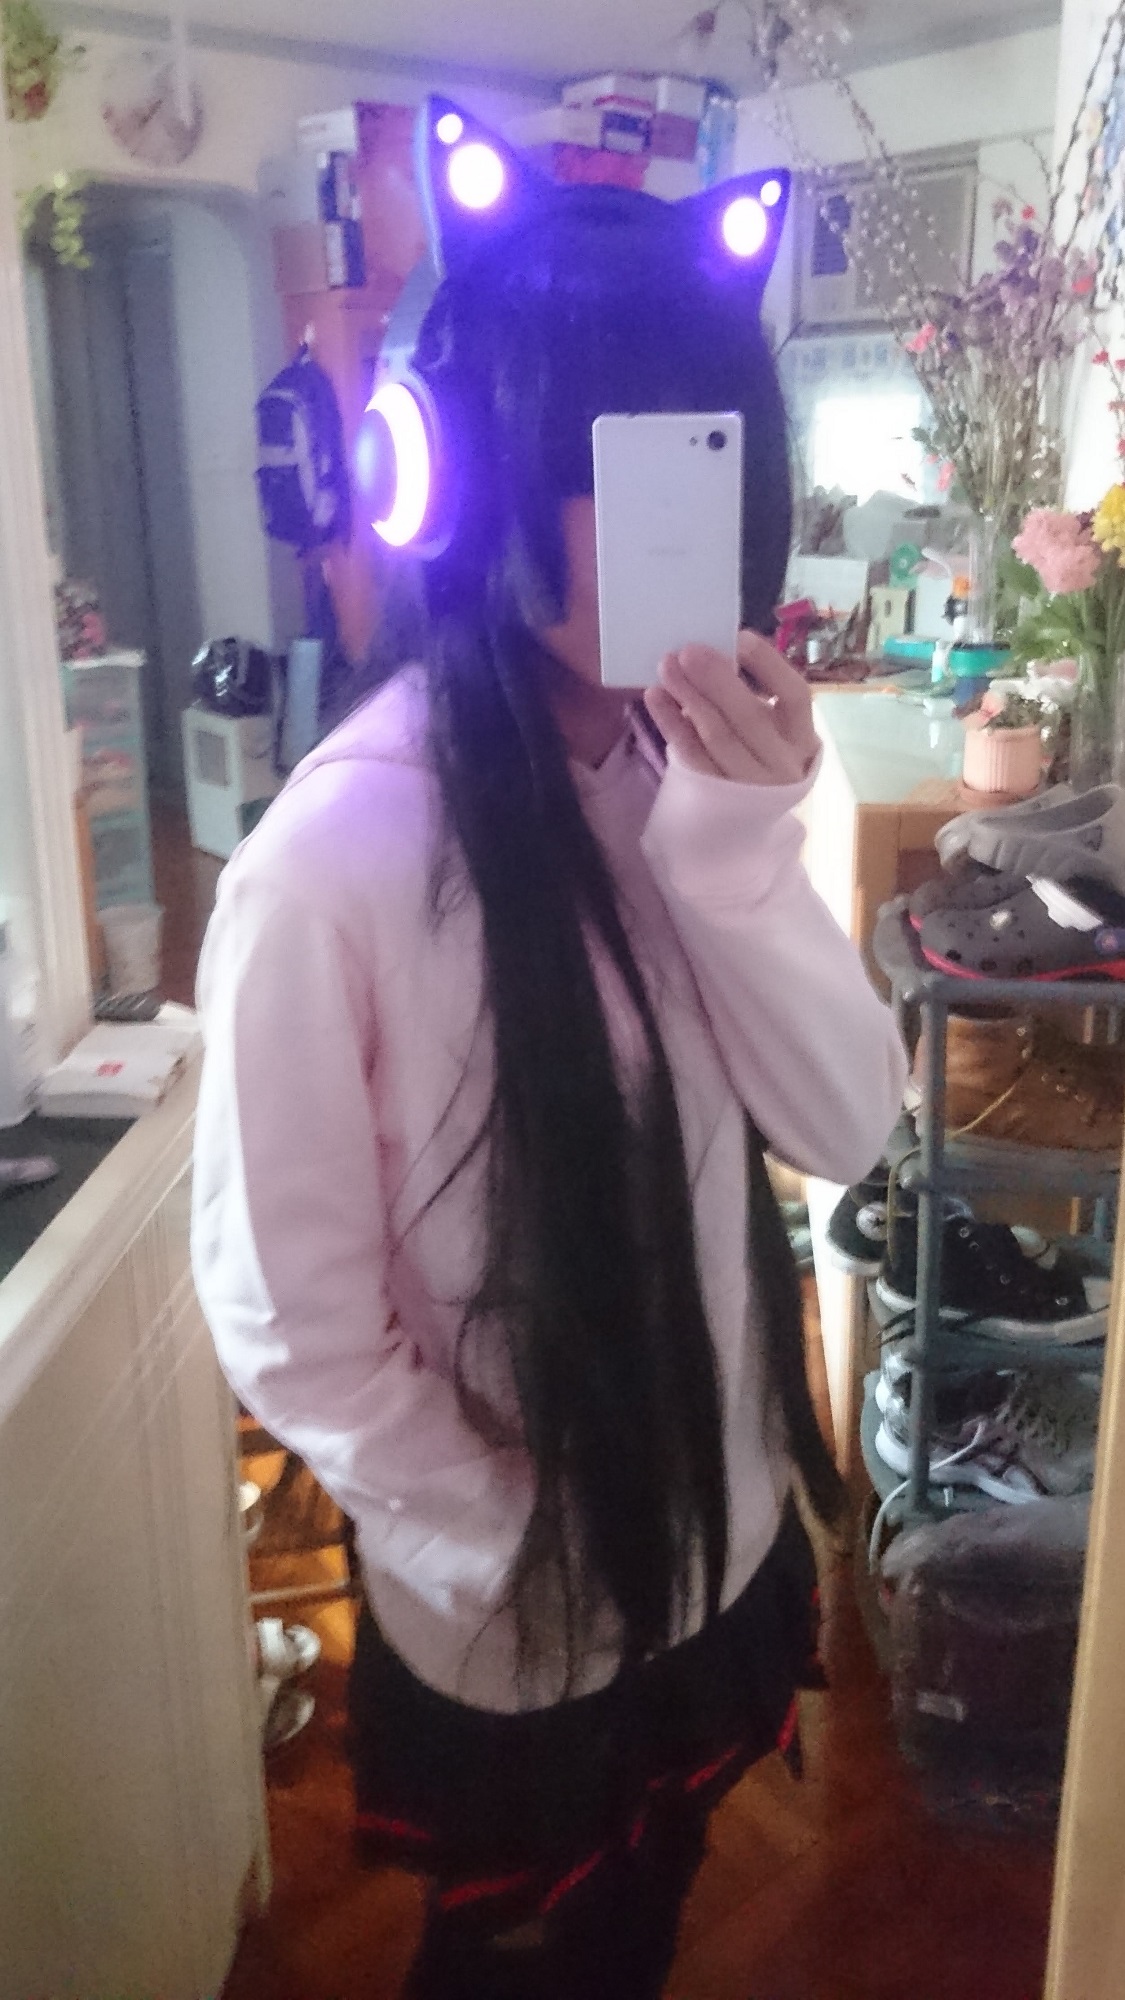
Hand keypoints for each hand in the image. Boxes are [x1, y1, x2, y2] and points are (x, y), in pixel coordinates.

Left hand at [643, 632, 818, 785]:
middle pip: (749, 717)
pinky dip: (672, 724)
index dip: (769, 665)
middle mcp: (782, 764)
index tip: (740, 637)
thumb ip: (752, 696)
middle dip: (717, 680)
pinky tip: (656, 697)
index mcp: (803, 738)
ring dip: (689, 697)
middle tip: (689, 651)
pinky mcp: (715, 798)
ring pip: (717, 736)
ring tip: (667, 667)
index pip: (795, 695)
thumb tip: (716, 653)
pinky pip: (690, 755)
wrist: (748, 821)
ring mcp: (748, 786)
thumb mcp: (772, 729)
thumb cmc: (759, 755)